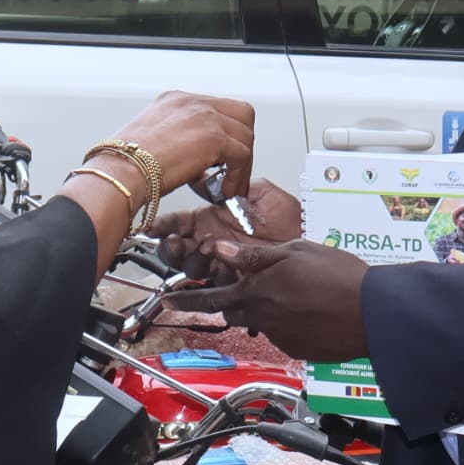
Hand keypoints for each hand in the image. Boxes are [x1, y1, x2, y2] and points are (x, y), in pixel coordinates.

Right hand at [105, 92, 255, 207]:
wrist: (120, 172)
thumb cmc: (125, 166)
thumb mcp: (152, 142)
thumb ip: (176, 141)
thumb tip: (192, 158)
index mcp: (175, 101)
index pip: (217, 108)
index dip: (225, 134)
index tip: (222, 157)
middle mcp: (191, 103)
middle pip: (240, 114)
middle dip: (241, 143)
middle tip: (232, 168)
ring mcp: (204, 116)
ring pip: (245, 135)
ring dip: (241, 164)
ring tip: (228, 184)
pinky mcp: (213, 137)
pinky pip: (242, 155)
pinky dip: (238, 176)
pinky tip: (226, 190)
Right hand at [150, 179, 300, 276]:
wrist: (309, 247)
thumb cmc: (292, 222)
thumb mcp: (265, 194)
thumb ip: (240, 185)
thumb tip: (217, 179)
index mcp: (212, 220)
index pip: (178, 222)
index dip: (164, 225)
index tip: (154, 228)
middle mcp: (211, 243)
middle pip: (176, 250)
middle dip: (170, 248)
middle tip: (174, 244)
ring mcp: (220, 263)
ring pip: (191, 268)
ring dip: (191, 260)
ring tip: (204, 250)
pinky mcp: (232, 281)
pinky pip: (213, 285)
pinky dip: (212, 279)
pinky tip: (219, 269)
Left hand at [165, 240, 369, 359]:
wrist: (374, 314)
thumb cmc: (339, 277)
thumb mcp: (295, 252)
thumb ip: (255, 254)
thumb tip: (220, 249)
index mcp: (258, 292)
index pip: (210, 298)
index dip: (185, 300)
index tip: (166, 301)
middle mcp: (263, 319)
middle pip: (232, 311)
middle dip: (226, 302)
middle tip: (231, 292)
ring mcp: (280, 338)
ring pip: (260, 322)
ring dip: (264, 309)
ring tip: (292, 295)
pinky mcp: (298, 350)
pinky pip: (283, 335)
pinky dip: (289, 322)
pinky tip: (311, 310)